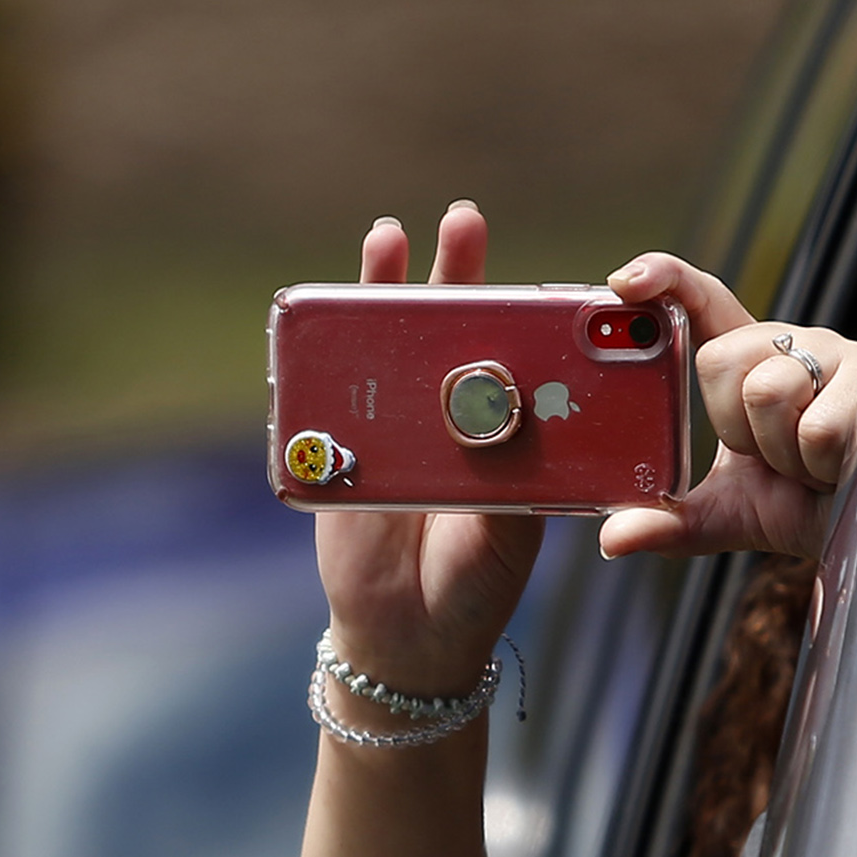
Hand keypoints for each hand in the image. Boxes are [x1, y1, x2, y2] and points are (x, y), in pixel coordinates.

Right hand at [316, 203, 547, 706]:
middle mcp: (449, 420)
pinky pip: (332, 396)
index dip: (519, 309)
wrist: (410, 638)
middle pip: (448, 332)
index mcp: (502, 432)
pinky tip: (322, 311)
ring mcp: (393, 431)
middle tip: (462, 217)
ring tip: (386, 236)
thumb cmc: (476, 585)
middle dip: (451, 273)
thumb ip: (512, 483)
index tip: (534, 271)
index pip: (514, 354)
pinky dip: (324, 353)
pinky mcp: (342, 454)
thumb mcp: (512, 534)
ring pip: (387, 349)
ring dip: (382, 293)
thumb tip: (510, 430)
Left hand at [597, 252, 856, 562]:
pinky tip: (830, 467)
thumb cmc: (792, 504)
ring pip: (767, 391)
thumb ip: (666, 522)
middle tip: (762, 454)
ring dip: (777, 451)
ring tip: (799, 463)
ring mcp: (832, 355)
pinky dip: (815, 465)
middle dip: (731, 425)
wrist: (856, 529)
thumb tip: (614, 538)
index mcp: (747, 359)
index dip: (665, 278)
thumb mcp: (718, 514)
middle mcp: (788, 344)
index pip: (704, 301)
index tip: (623, 284)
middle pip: (719, 357)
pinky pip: (816, 429)